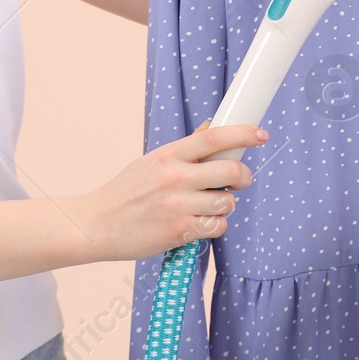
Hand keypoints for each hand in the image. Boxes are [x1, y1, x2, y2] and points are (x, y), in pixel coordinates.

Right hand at [71, 118, 264, 261]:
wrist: (97, 224)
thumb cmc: (125, 192)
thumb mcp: (151, 162)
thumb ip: (184, 150)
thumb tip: (211, 128)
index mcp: (169, 155)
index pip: (214, 138)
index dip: (243, 134)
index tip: (261, 134)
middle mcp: (175, 177)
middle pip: (230, 171)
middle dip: (244, 176)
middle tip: (241, 181)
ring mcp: (177, 205)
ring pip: (227, 202)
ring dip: (226, 205)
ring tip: (211, 206)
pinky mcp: (178, 231)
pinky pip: (216, 227)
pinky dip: (214, 225)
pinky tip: (200, 223)